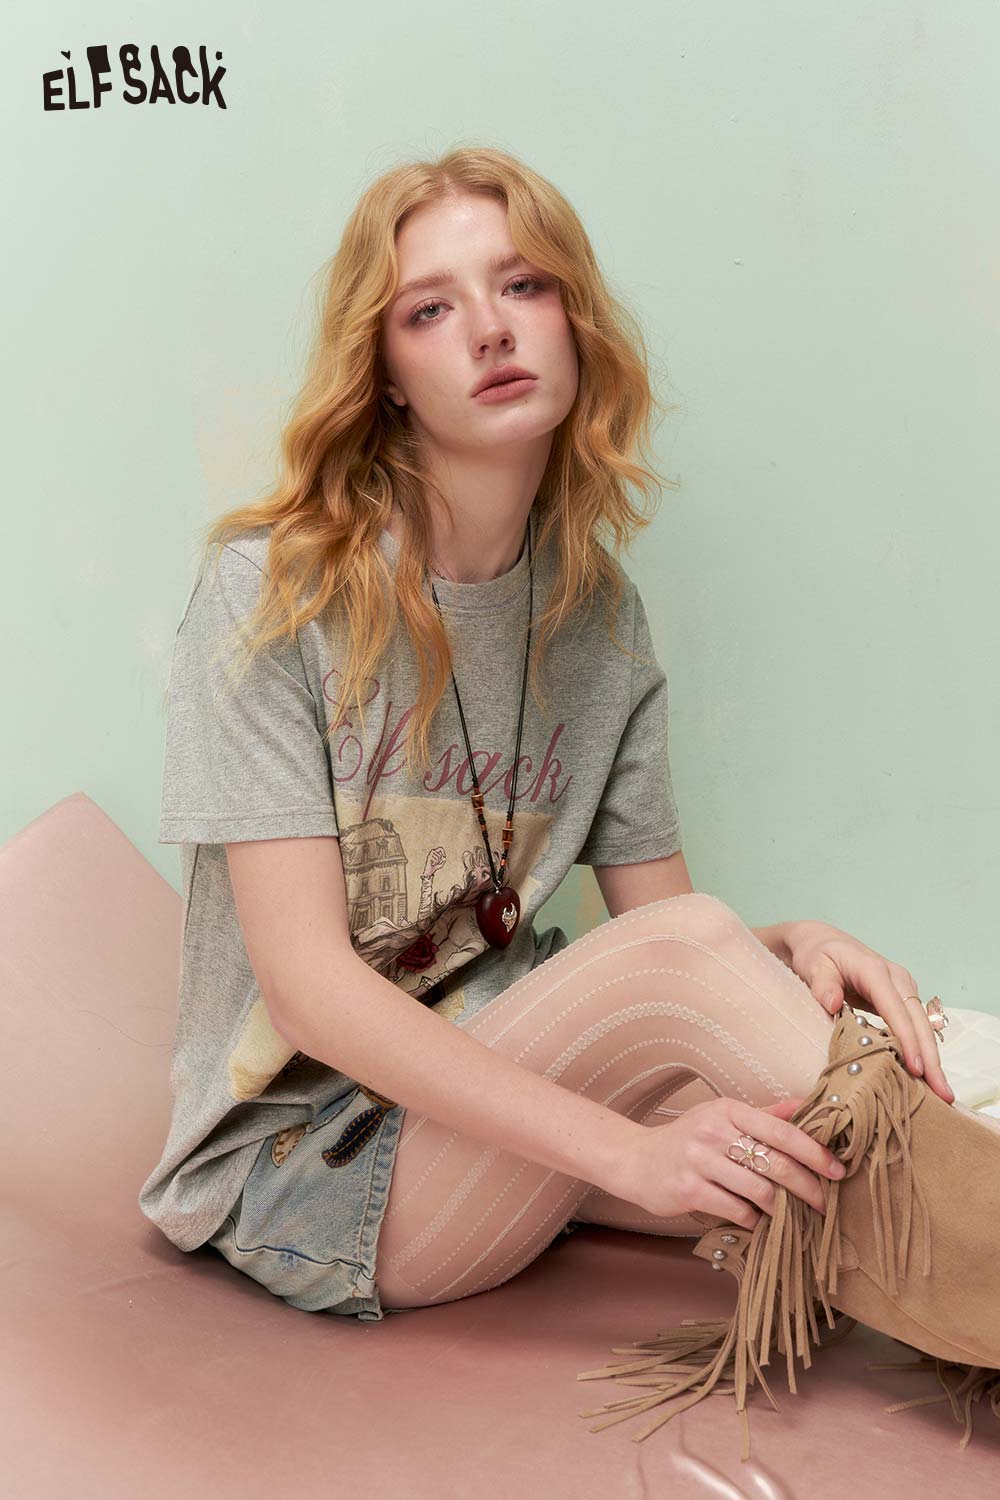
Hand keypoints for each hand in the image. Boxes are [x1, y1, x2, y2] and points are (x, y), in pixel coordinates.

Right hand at [617, 1095, 845, 1229]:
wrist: (637, 1160)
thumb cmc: (688, 1139)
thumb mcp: (722, 1117)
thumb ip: (766, 1114)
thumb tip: (808, 1104)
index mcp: (728, 1110)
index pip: (782, 1130)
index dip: (814, 1151)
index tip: (837, 1169)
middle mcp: (713, 1131)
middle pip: (775, 1163)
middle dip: (808, 1187)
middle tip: (825, 1204)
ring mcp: (699, 1160)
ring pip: (758, 1190)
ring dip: (783, 1208)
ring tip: (795, 1217)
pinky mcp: (689, 1189)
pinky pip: (736, 1210)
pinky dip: (754, 1220)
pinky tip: (759, 1222)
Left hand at [783, 919, 954, 1104]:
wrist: (822, 942)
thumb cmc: (817, 954)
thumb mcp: (814, 964)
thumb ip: (822, 983)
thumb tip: (832, 1004)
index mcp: (875, 970)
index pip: (896, 1008)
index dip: (907, 1039)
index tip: (915, 1068)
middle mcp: (896, 979)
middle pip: (919, 1022)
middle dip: (931, 1058)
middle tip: (942, 1093)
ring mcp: (902, 990)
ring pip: (923, 1027)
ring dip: (932, 1060)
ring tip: (941, 1093)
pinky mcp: (901, 1001)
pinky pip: (915, 1028)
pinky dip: (921, 1052)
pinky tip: (924, 1078)